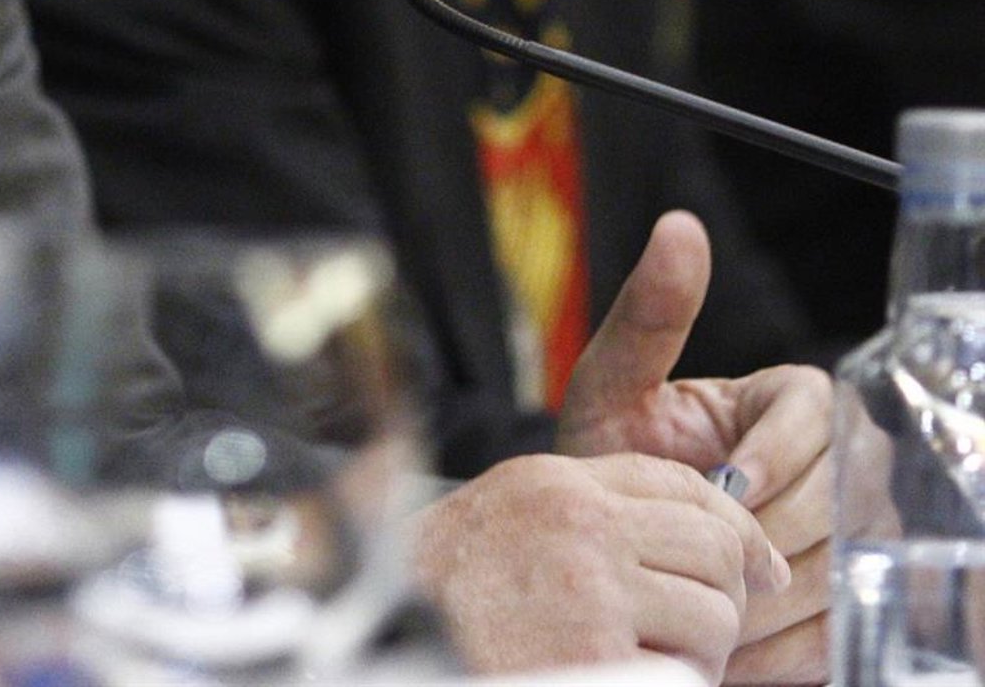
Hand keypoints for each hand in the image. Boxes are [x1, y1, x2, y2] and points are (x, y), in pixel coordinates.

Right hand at [413, 447, 783, 680]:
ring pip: (714, 621)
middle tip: (701, 630)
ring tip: (654, 665)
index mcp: (560, 485)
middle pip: (714, 550)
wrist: (387, 636)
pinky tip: (626, 680)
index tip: (762, 563)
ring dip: (702, 655)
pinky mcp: (599, 663)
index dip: (736, 524)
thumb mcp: (511, 515)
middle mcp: (583, 530)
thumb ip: (590, 513)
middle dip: (726, 595)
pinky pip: (683, 679)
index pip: (680, 483)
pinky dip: (671, 685)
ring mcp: (593, 599)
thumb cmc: (443, 589)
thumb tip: (693, 537)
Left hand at [558, 209, 832, 684]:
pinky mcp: (852, 602)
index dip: (772, 456)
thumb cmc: (611, 461)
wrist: (608, 550)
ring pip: (847, 567)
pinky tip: (734, 646)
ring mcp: (857, 533)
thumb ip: (648, 314)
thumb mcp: (612, 384)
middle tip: (705, 559)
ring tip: (709, 606)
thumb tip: (681, 225)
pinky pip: (845, 628)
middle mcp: (841, 461)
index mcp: (793, 398)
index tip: (721, 487)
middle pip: (840, 497)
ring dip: (774, 596)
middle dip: (767, 533)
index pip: (817, 416)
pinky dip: (788, 647)